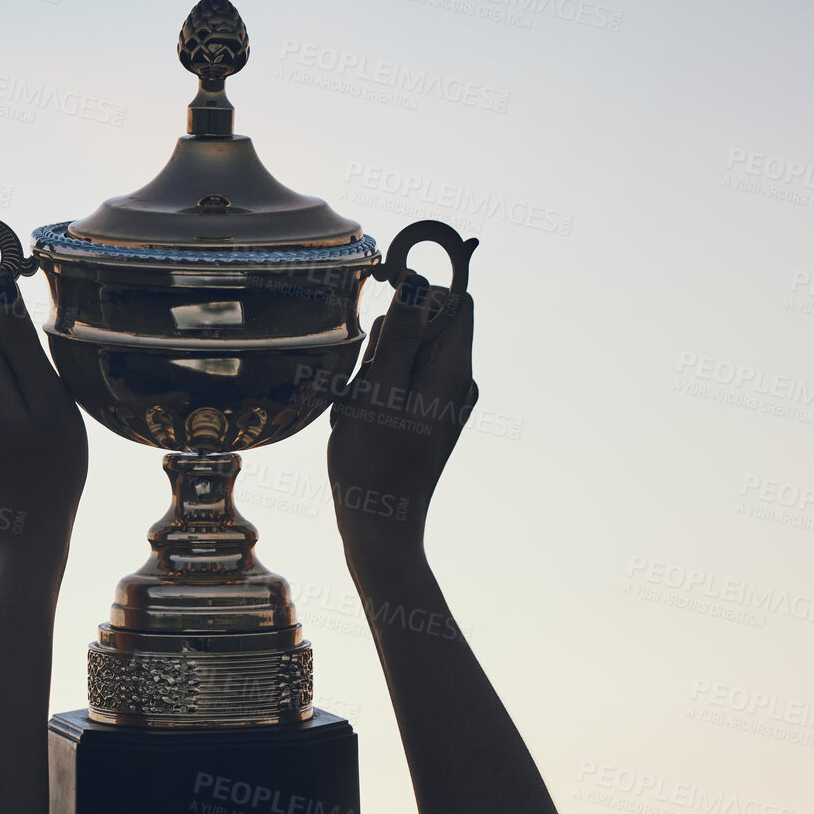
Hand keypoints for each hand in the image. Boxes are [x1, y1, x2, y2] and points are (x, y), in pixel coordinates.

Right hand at [326, 276, 477, 560]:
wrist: (378, 529)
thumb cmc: (374, 464)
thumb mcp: (380, 391)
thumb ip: (399, 336)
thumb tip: (417, 283)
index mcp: (454, 371)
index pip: (455, 301)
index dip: (418, 296)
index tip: (380, 319)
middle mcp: (456, 384)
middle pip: (425, 327)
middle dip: (385, 342)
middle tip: (365, 384)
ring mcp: (441, 405)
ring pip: (403, 357)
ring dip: (373, 372)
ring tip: (357, 409)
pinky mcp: (424, 422)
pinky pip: (397, 386)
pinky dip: (373, 395)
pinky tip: (358, 424)